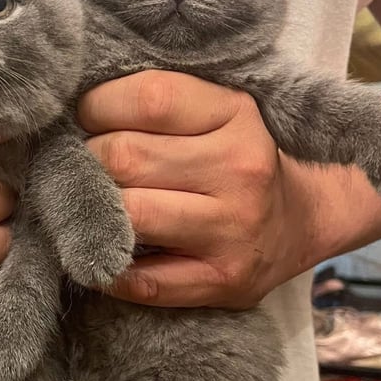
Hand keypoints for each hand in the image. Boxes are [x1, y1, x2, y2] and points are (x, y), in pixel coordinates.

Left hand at [79, 70, 307, 308]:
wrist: (304, 220)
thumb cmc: (236, 159)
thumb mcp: (216, 112)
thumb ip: (159, 105)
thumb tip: (75, 110)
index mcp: (236, 114)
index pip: (149, 98)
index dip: (98, 108)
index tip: (87, 119)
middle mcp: (239, 170)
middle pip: (125, 157)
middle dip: (86, 162)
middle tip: (81, 167)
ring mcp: (232, 230)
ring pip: (128, 216)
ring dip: (92, 213)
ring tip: (89, 206)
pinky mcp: (222, 282)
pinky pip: (141, 282)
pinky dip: (108, 267)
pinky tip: (105, 251)